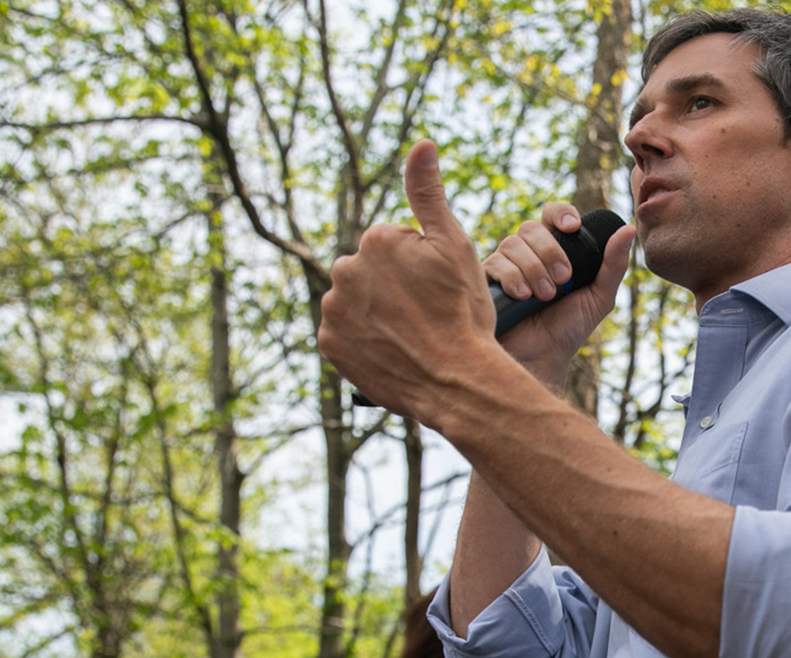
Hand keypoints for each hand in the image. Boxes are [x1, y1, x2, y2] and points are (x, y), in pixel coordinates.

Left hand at [317, 142, 631, 415]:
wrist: (455, 380)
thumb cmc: (462, 312)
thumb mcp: (454, 246)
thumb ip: (428, 193)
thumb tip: (421, 143)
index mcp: (375, 239)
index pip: (393, 245)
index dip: (420, 268)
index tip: (436, 291)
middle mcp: (344, 269)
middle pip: (370, 272)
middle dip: (392, 288)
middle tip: (424, 315)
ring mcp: (333, 309)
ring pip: (355, 302)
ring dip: (375, 313)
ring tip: (408, 335)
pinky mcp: (328, 345)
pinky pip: (344, 334)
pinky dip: (362, 340)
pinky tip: (389, 350)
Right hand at [482, 203, 635, 382]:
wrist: (542, 358)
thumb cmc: (569, 329)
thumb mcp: (599, 297)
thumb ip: (613, 265)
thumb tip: (629, 229)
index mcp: (553, 250)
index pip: (552, 215)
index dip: (561, 214)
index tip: (573, 227)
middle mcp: (526, 253)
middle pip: (531, 227)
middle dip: (550, 252)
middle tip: (563, 280)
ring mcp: (504, 265)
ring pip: (512, 243)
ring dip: (533, 269)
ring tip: (545, 296)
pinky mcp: (486, 281)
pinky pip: (495, 263)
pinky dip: (513, 277)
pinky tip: (523, 296)